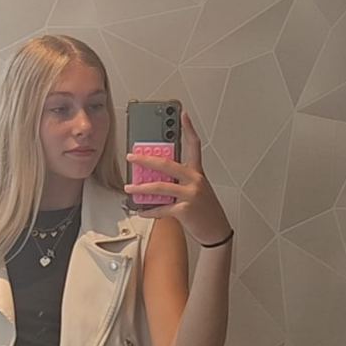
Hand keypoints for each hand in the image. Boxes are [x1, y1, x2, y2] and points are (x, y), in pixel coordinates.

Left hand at [125, 111, 230, 245]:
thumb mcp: (196, 190)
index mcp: (197, 173)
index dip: (189, 129)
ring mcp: (190, 194)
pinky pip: (161, 208)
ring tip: (129, 188)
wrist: (216, 231)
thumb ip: (178, 182)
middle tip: (132, 156)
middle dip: (146, 159)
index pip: (194, 145)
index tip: (182, 115)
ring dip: (141, 188)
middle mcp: (195, 180)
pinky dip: (148, 211)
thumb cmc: (205, 210)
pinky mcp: (185, 210)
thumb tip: (154, 180)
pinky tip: (140, 210)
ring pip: (160, 187)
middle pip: (167, 164)